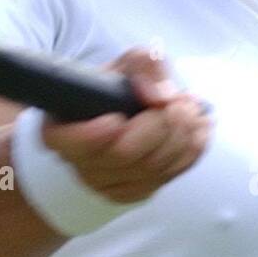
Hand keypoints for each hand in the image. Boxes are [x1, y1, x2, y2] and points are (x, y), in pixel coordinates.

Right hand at [40, 48, 211, 202]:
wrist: (129, 111)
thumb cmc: (119, 88)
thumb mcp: (127, 64)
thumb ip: (143, 64)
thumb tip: (158, 96)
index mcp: (62, 130)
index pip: (72, 143)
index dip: (96, 134)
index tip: (118, 117)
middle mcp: (80, 163)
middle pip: (123, 155)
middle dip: (160, 124)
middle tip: (180, 100)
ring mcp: (108, 184)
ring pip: (152, 168)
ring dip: (182, 135)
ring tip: (190, 108)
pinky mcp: (136, 193)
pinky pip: (170, 176)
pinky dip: (191, 150)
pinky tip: (195, 128)